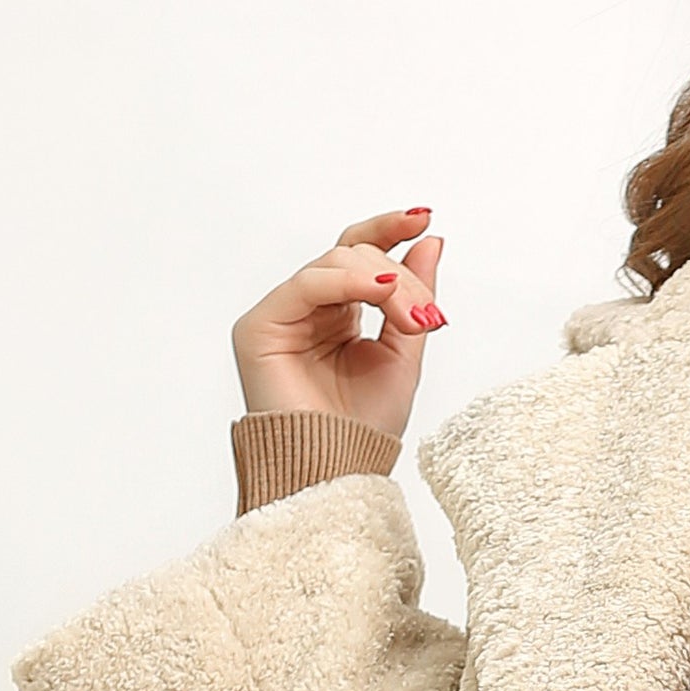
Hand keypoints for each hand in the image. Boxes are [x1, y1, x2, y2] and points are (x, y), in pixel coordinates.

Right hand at [231, 204, 447, 435]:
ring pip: (335, 263)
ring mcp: (282, 315)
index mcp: (338, 314)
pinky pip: (307, 283)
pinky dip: (349, 282)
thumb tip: (430, 238)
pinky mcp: (259, 326)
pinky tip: (382, 294)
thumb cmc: (364, 428)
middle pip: (354, 255)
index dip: (389, 229)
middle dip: (401, 277)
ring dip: (385, 282)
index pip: (359, 254)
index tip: (425, 217)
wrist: (338, 473)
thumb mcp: (404, 354)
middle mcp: (308, 309)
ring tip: (414, 320)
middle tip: (428, 315)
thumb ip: (413, 298)